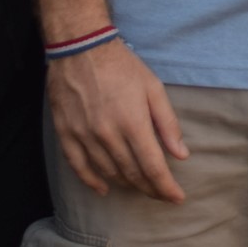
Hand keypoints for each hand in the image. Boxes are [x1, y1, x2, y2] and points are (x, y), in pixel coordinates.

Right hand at [46, 39, 188, 201]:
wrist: (81, 49)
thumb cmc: (122, 66)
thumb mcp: (153, 88)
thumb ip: (168, 124)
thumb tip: (181, 155)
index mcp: (133, 123)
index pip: (152, 167)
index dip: (166, 187)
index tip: (176, 198)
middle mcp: (108, 135)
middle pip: (131, 174)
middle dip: (150, 188)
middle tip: (161, 194)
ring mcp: (84, 136)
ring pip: (108, 172)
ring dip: (126, 184)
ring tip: (140, 188)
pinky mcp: (66, 134)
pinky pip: (78, 167)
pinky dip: (92, 182)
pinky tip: (104, 189)